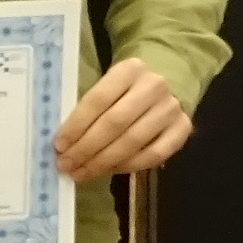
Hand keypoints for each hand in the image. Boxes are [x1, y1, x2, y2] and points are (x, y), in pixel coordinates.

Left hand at [54, 57, 190, 179]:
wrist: (167, 83)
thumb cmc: (124, 90)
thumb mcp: (106, 86)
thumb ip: (87, 109)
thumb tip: (64, 145)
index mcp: (129, 69)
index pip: (97, 100)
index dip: (76, 125)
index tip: (59, 146)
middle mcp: (154, 86)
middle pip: (115, 123)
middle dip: (87, 148)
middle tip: (67, 165)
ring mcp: (171, 108)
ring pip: (134, 141)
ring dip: (104, 161)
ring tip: (82, 172)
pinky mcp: (183, 128)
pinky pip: (154, 155)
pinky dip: (128, 166)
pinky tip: (109, 170)